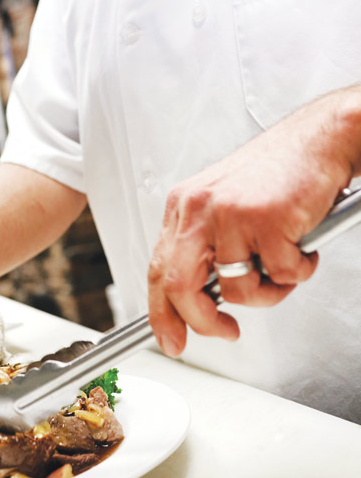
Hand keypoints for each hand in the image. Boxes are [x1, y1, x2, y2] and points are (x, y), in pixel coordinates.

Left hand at [147, 92, 357, 356]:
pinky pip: (281, 275)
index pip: (158, 269)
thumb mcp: (224, 204)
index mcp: (184, 205)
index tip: (172, 338)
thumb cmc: (278, 172)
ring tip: (285, 264)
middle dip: (202, 322)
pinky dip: (299, 270)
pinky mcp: (266, 220)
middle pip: (180, 287)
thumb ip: (208, 245)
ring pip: (239, 289)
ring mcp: (230, 214)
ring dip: (269, 292)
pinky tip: (303, 244)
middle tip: (226, 331)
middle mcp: (199, 208)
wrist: (318, 139)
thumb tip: (204, 296)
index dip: (162, 313)